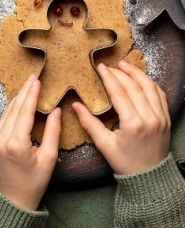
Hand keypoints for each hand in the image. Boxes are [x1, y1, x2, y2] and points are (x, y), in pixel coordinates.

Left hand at [0, 74, 60, 209]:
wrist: (14, 199)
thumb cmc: (34, 181)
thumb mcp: (49, 159)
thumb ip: (53, 133)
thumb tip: (56, 111)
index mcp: (16, 143)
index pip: (25, 111)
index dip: (31, 94)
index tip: (36, 80)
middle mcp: (2, 139)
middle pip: (14, 108)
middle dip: (24, 91)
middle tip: (32, 76)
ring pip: (7, 112)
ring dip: (17, 97)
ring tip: (27, 85)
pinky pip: (3, 119)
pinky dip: (11, 108)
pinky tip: (18, 101)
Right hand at [72, 60, 170, 174]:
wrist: (150, 178)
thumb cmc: (125, 162)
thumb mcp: (104, 145)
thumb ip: (89, 123)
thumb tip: (75, 105)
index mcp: (133, 124)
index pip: (119, 93)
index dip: (109, 77)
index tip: (100, 67)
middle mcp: (149, 117)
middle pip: (134, 86)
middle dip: (120, 72)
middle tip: (109, 66)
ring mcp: (161, 117)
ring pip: (150, 87)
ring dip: (137, 73)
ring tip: (124, 64)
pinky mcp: (166, 119)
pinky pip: (160, 95)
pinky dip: (150, 83)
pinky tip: (141, 78)